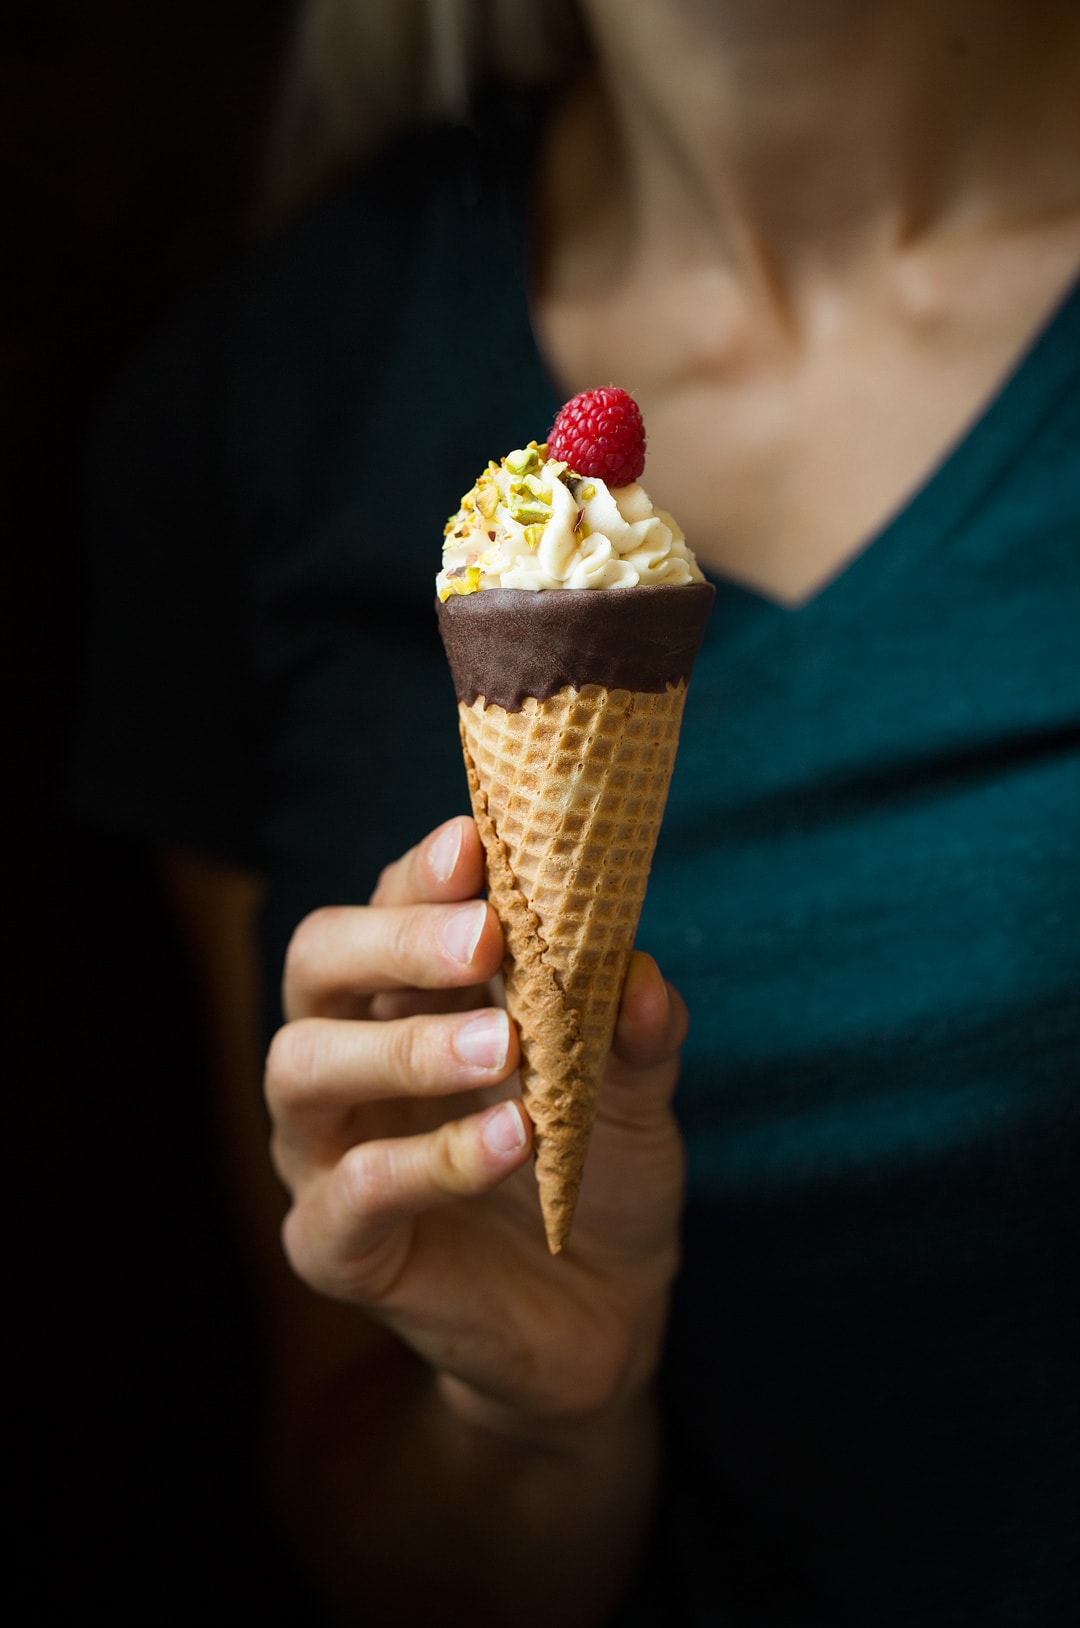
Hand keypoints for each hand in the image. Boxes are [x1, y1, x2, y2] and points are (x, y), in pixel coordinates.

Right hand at [266, 814, 687, 1439]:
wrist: (599, 1314)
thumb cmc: (598, 1172)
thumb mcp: (633, 1091)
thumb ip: (634, 1031)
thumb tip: (640, 970)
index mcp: (406, 998)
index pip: (386, 907)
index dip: (423, 873)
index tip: (479, 844)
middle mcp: (347, 1059)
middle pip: (316, 965)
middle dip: (395, 940)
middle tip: (485, 939)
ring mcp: (327, 1151)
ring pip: (304, 1068)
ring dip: (405, 1046)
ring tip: (504, 1048)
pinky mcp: (334, 1245)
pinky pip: (354, 1192)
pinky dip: (431, 1160)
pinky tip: (512, 1140)